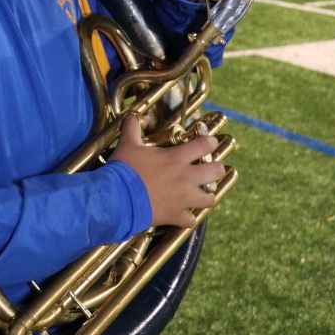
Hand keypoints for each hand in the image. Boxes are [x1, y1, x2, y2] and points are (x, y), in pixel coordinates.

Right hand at [110, 113, 224, 227]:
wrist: (118, 199)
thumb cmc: (125, 170)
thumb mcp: (128, 143)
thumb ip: (133, 127)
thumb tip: (134, 115)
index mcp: (176, 158)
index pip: (203, 146)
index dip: (210, 142)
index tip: (211, 142)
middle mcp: (185, 177)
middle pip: (215, 172)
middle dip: (217, 168)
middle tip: (212, 168)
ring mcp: (183, 199)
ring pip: (209, 199)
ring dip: (207, 195)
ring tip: (202, 192)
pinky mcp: (176, 216)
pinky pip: (191, 220)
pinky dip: (188, 217)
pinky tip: (184, 213)